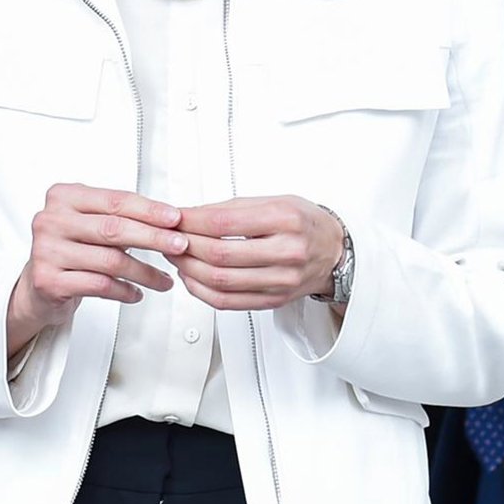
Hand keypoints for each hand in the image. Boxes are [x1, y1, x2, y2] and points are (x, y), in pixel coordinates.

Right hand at [7, 184, 188, 356]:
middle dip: (153, 238)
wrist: (37, 284)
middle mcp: (51, 221)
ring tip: (163, 280)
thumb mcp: (90, 222)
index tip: (174, 218)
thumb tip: (168, 220)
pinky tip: (137, 293)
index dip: (149, 210)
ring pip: (110, 261)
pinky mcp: (49, 281)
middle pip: (114, 229)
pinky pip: (99, 285)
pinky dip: (125, 291)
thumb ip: (120, 216)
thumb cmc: (70, 248)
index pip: (114, 200)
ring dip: (144, 272)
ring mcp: (47, 251)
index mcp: (63, 197)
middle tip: (179, 245)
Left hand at [172, 196, 342, 311]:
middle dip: (184, 246)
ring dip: (188, 268)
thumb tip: (188, 216)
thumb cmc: (304, 223)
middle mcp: (286, 252)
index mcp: (285, 219)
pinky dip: (201, 291)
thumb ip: (231, 208)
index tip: (174, 218)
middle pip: (219, 254)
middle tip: (168, 238)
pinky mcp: (273, 301)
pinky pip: (227, 302)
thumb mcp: (274, 201)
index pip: (224, 222)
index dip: (191, 221)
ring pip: (220, 281)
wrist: (335, 252)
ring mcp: (281, 281)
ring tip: (176, 256)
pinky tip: (191, 277)